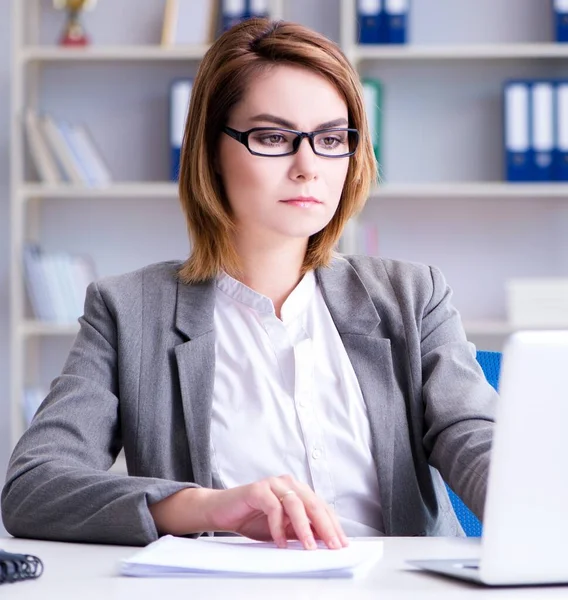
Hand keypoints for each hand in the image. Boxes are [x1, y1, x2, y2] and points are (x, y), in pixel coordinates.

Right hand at [204, 474, 348, 549]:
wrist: (222, 511)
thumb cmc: (252, 519)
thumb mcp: (282, 529)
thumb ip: (300, 530)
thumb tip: (323, 542)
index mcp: (297, 491)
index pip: (321, 507)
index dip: (333, 525)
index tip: (341, 544)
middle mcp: (288, 484)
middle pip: (313, 504)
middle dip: (325, 526)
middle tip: (333, 546)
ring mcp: (273, 484)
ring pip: (296, 504)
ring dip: (304, 527)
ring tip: (309, 547)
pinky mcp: (258, 489)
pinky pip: (273, 507)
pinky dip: (278, 526)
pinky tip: (280, 542)